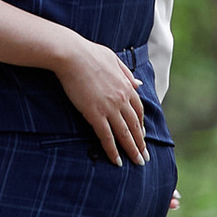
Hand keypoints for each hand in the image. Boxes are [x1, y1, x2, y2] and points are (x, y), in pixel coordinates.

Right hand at [55, 34, 150, 167]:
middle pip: (134, 126)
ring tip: (137, 163)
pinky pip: (106, 137)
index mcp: (126, 86)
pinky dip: (113, 151)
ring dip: (132, 150)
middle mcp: (122, 99)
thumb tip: (139, 84)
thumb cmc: (89, 53)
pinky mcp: (95, 114)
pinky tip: (117, 161)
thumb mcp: (114, 59)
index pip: (138, 111)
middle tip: (144, 157)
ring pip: (124, 134)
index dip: (140, 125)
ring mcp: (109, 108)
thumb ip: (127, 74)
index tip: (142, 135)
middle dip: (140, 143)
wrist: (72, 55)